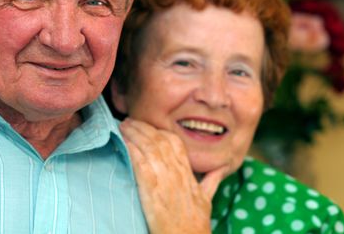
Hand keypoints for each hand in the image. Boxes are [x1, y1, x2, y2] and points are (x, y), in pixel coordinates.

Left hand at [120, 119, 225, 233]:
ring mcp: (164, 178)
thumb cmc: (196, 223)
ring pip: (148, 147)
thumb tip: (221, 168)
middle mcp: (177, 171)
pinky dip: (131, 149)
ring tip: (122, 125)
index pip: (175, 142)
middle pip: (159, 140)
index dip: (160, 131)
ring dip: (133, 133)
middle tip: (129, 120)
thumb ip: (212, 180)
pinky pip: (139, 162)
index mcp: (188, 172)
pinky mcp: (151, 188)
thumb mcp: (207, 199)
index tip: (149, 126)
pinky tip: (123, 141)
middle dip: (143, 127)